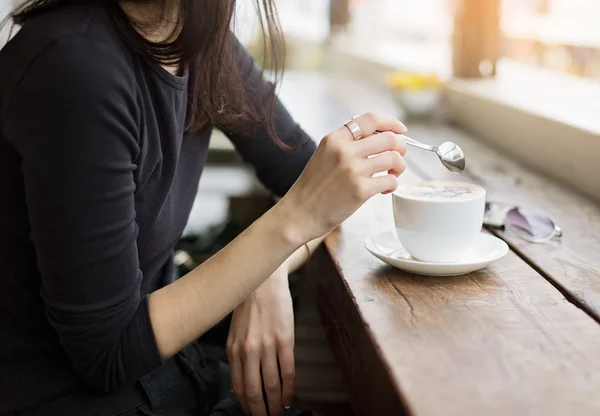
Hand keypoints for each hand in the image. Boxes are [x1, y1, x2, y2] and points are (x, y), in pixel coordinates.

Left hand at [226, 266, 294, 415]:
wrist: (264, 281)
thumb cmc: (250, 306)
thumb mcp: (237, 331)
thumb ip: (239, 354)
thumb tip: (244, 379)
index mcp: (234, 350)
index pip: (238, 387)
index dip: (246, 406)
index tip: (252, 414)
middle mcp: (248, 351)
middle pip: (254, 391)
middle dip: (260, 411)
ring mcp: (267, 346)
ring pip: (271, 385)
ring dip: (275, 404)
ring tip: (277, 413)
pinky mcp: (285, 340)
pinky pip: (288, 371)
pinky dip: (288, 389)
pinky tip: (289, 397)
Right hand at [280, 112, 406, 241]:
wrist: (299, 213)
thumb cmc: (312, 188)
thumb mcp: (324, 155)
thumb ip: (346, 144)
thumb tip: (377, 138)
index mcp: (334, 139)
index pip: (371, 119)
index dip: (391, 122)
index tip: (400, 130)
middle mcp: (344, 151)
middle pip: (389, 138)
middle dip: (400, 147)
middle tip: (398, 157)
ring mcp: (353, 170)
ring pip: (394, 158)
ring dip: (399, 167)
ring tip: (392, 175)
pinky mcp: (360, 190)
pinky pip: (391, 181)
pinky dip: (392, 185)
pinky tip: (384, 190)